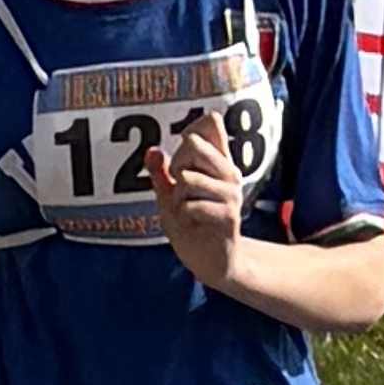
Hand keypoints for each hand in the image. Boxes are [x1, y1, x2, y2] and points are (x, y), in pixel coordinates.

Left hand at [156, 109, 247, 293]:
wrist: (211, 261)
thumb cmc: (192, 225)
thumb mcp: (169, 196)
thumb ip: (160, 173)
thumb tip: (153, 150)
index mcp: (217, 162)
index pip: (211, 123)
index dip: (189, 133)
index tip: (184, 158)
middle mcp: (229, 172)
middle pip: (193, 143)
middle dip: (176, 165)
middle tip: (181, 189)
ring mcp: (231, 193)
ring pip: (188, 177)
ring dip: (178, 198)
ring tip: (189, 210)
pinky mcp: (228, 215)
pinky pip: (190, 205)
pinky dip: (183, 217)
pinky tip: (194, 224)